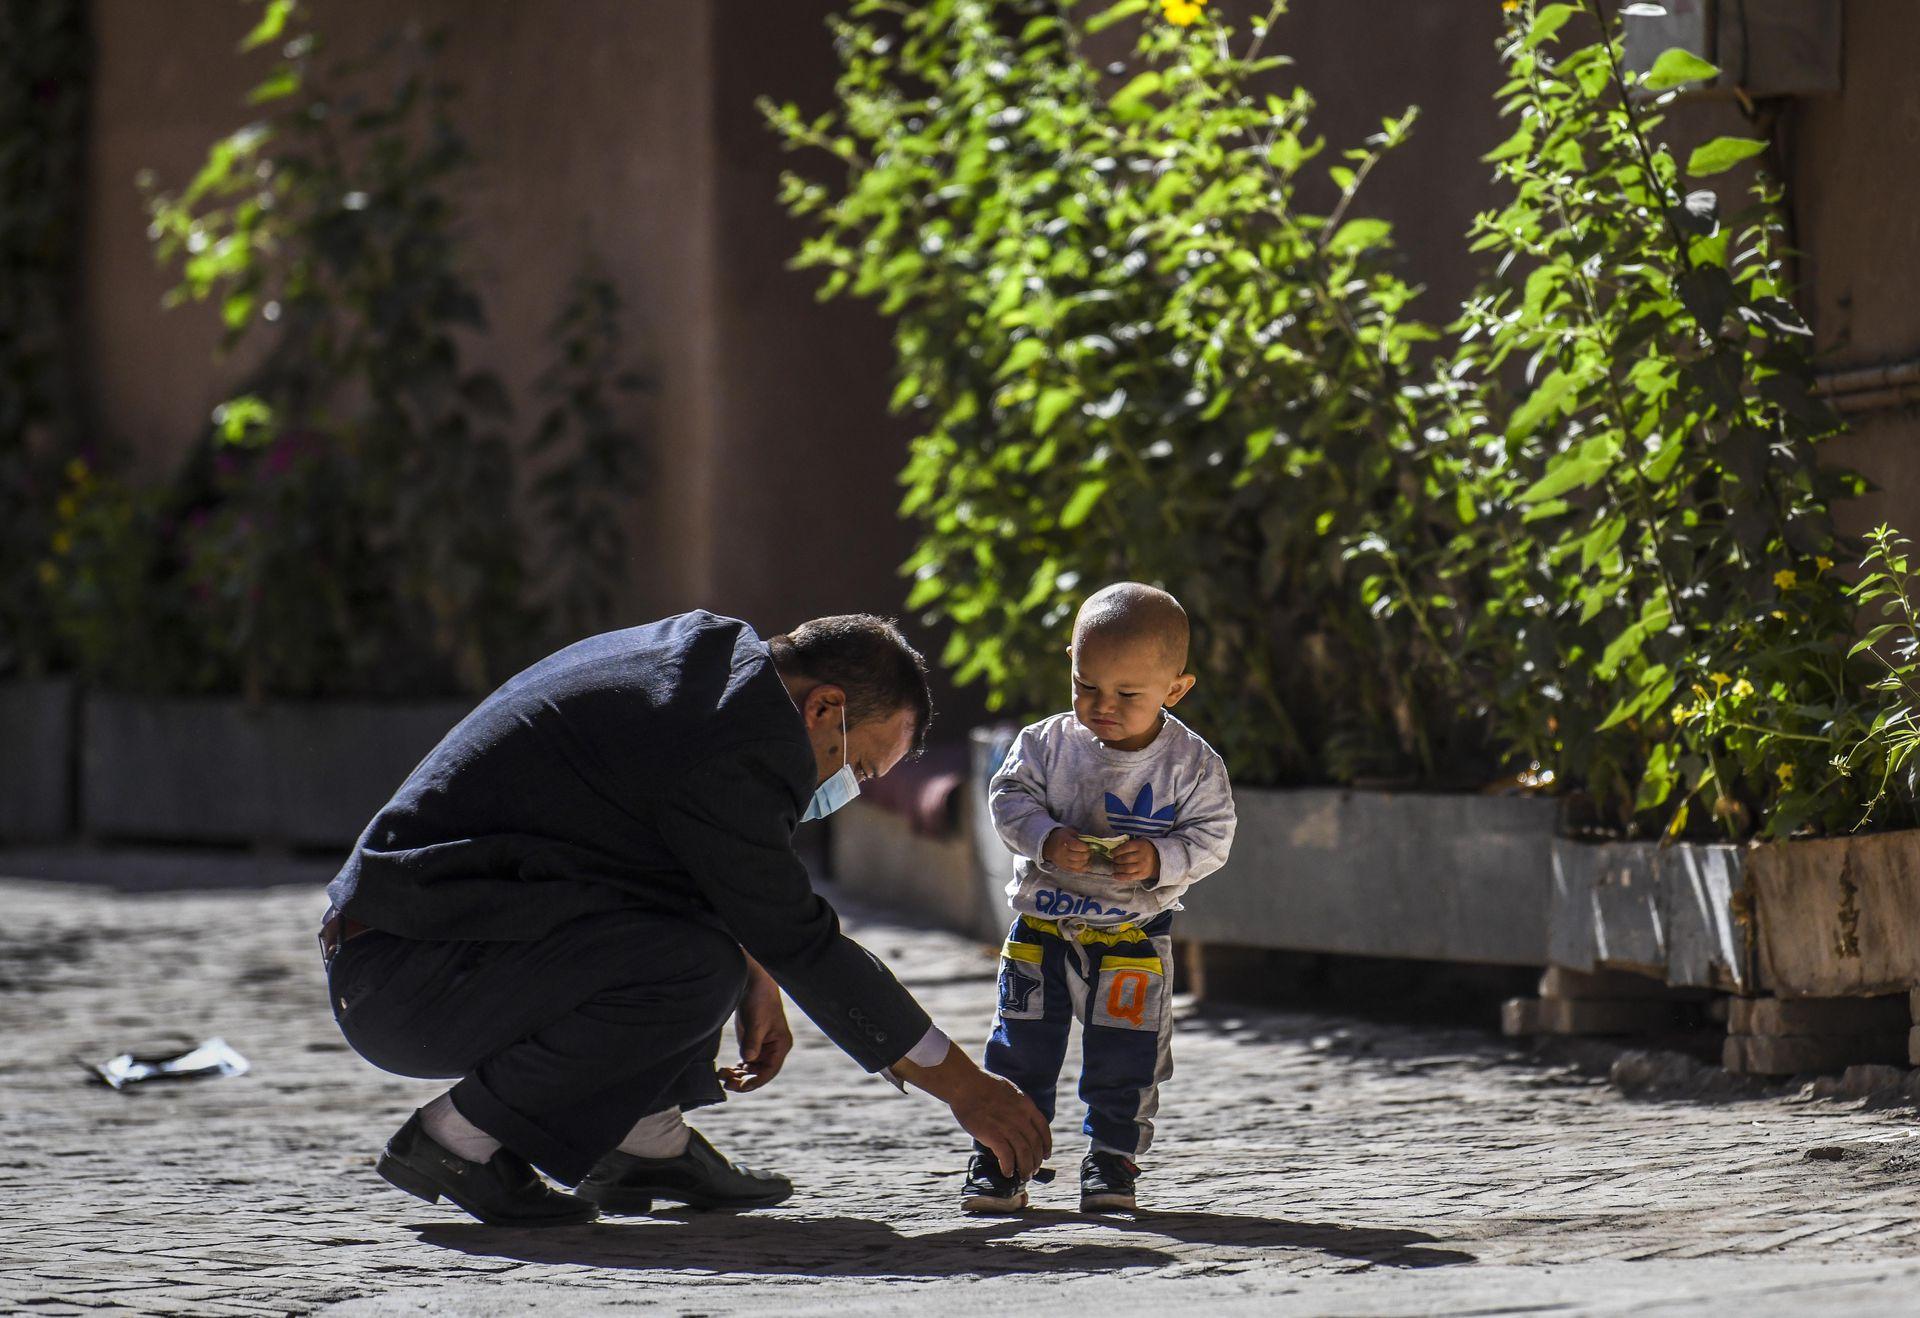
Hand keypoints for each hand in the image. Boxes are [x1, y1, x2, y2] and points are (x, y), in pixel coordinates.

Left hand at [719, 957, 792, 1092]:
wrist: (753, 984)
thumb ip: (752, 1042)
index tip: (741, 1087)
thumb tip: (747, 1060)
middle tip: (726, 1084)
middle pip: (759, 1074)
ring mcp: (762, 1048)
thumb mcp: (756, 1021)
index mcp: (781, 1045)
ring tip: (721, 1076)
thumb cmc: (759, 1000)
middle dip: (744, 1080)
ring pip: (751, 1071)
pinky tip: (724, 1071)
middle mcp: (773, 1050)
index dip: (756, 1081)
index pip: (770, 1071)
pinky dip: (735, 1069)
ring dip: (737, 1076)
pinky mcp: (752, 1044)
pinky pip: (745, 1064)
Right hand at [892, 1043, 1051, 1178]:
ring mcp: (1007, 1126)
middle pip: (1035, 1145)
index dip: (1047, 1145)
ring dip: (1025, 1168)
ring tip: (1023, 1176)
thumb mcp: (1009, 1091)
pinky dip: (1008, 1167)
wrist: (965, 1083)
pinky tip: (1006, 1172)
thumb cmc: (982, 1085)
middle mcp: (1021, 1117)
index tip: (1046, 1155)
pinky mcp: (993, 1134)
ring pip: (1024, 1154)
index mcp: (1026, 1105)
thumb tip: (1020, 1120)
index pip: (1044, 1129)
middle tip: (1032, 1171)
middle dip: (1036, 1161)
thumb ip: (1018, 1106)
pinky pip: (1006, 1156)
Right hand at [1042, 827, 1092, 872]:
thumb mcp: (1068, 831)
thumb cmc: (1061, 837)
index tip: (1087, 846)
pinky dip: (1083, 868)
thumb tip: (1089, 842)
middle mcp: (1063, 853)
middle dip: (1087, 854)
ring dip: (1086, 862)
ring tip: (1087, 858)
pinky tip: (1087, 865)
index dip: (1085, 847)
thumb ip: (1078, 836)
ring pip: (1078, 865)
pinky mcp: (1064, 867)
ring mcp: (1063, 862)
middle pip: (1079, 857)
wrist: (1048, 845)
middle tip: (1089, 852)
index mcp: (1064, 842)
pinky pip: (1075, 871)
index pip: (1077, 846)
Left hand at [1110, 837, 1159, 883]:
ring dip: (1117, 868)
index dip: (1116, 851)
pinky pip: (1129, 877)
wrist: (1157, 859)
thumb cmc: (1143, 850)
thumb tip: (1112, 851)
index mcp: (1140, 845)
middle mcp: (1142, 856)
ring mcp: (1142, 866)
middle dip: (1116, 860)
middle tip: (1113, 860)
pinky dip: (1119, 877)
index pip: (1125, 848)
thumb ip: (1127, 845)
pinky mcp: (1142, 875)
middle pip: (1125, 859)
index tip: (1112, 853)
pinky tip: (1114, 875)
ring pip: (1126, 869)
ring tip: (1114, 866)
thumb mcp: (1138, 843)